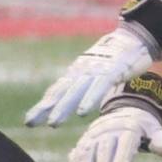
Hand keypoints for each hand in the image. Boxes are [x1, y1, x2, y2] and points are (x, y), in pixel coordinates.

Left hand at [24, 26, 153, 127]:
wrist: (132, 38)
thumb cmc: (113, 59)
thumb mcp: (93, 73)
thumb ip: (83, 88)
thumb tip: (72, 104)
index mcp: (75, 74)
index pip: (55, 92)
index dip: (42, 107)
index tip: (29, 122)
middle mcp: (80, 73)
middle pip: (60, 93)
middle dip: (45, 109)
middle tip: (30, 123)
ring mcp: (95, 72)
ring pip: (75, 92)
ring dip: (63, 107)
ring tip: (53, 123)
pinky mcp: (111, 71)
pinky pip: (99, 87)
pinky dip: (89, 99)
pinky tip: (82, 112)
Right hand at [67, 75, 161, 161]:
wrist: (120, 111)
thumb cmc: (143, 127)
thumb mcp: (155, 131)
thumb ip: (161, 142)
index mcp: (128, 127)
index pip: (126, 142)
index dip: (122, 156)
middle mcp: (107, 131)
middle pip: (104, 150)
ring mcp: (92, 137)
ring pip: (86, 155)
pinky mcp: (83, 143)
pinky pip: (77, 158)